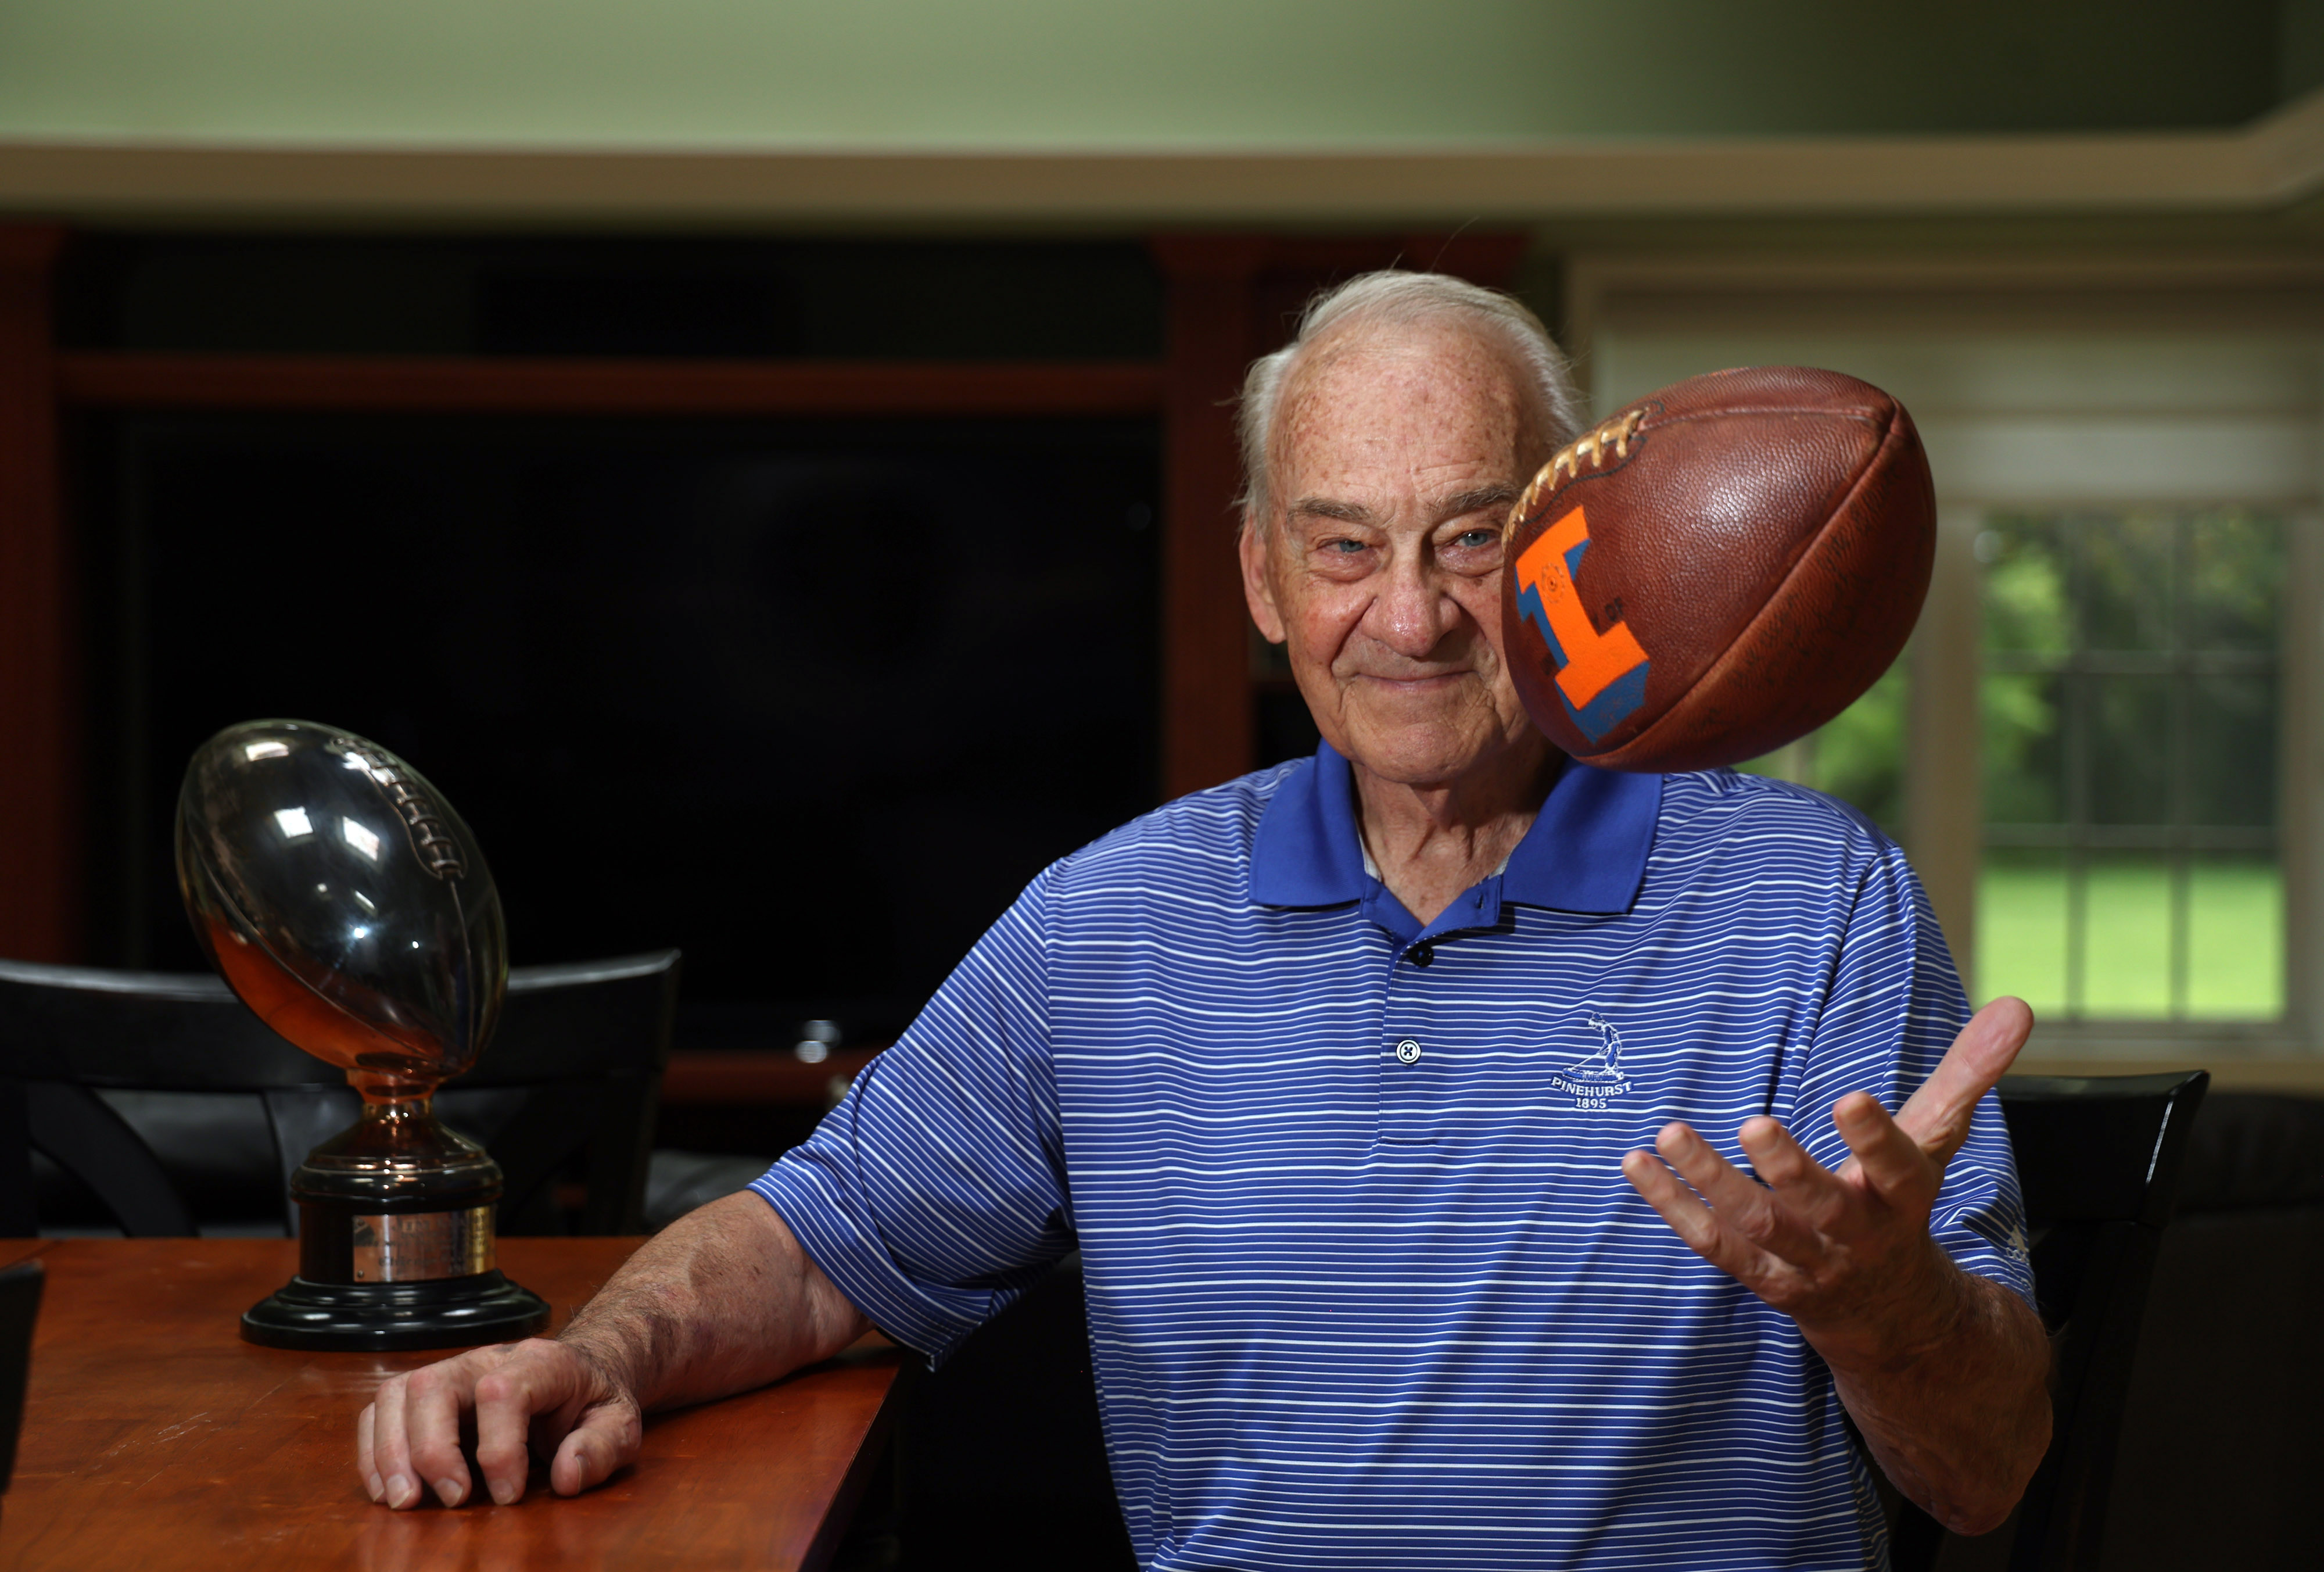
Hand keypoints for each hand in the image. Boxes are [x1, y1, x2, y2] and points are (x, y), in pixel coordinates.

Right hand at [357, 1337, 640, 1509]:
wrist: (579, 1376)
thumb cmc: (592, 1404)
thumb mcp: (620, 1425)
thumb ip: (601, 1448)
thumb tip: (567, 1476)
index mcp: (542, 1362)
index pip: (503, 1390)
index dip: (500, 1448)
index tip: (510, 1496)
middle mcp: (487, 1358)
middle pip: (435, 1385)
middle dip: (433, 1450)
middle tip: (453, 1500)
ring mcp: (452, 1371)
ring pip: (398, 1393)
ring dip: (390, 1452)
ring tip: (406, 1502)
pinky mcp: (426, 1392)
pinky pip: (381, 1409)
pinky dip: (374, 1449)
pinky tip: (388, 1490)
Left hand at [1620, 997, 2032, 1359]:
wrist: (1896, 1320)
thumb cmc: (1903, 1207)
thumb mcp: (1938, 1143)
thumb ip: (1967, 1075)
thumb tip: (2017, 1005)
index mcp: (1903, 1199)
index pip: (1897, 1169)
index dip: (1875, 1138)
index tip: (1849, 1098)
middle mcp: (1857, 1236)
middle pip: (1821, 1207)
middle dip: (1788, 1170)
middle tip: (1754, 1124)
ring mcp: (1808, 1264)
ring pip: (1759, 1227)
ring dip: (1712, 1181)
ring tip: (1670, 1134)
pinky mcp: (1765, 1279)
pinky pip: (1713, 1245)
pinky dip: (1672, 1206)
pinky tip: (1636, 1163)